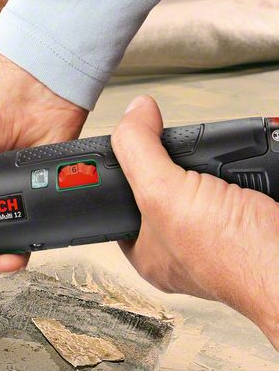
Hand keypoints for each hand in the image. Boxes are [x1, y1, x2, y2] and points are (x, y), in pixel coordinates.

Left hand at [112, 95, 278, 349]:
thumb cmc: (237, 257)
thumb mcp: (165, 194)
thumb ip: (139, 152)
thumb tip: (133, 113)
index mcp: (150, 250)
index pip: (119, 204)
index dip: (120, 174)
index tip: (127, 146)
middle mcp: (181, 244)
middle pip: (165, 185)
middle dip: (176, 162)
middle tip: (185, 156)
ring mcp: (218, 232)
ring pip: (206, 179)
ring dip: (217, 160)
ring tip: (221, 161)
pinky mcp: (251, 217)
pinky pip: (242, 179)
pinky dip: (248, 164)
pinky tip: (246, 164)